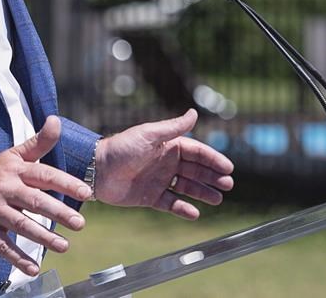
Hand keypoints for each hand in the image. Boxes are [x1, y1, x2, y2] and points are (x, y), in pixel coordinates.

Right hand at [0, 116, 93, 277]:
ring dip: (43, 237)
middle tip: (80, 223)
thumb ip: (39, 142)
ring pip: (20, 224)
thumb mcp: (14, 155)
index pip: (43, 175)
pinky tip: (33, 269)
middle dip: (58, 212)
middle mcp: (5, 189)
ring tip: (64, 246)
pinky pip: (2, 245)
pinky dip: (17, 258)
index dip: (65, 183)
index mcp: (15, 170)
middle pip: (34, 200)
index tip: (86, 193)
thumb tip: (56, 120)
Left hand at [94, 109, 233, 219]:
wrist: (96, 169)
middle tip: (228, 184)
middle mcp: (165, 163)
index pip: (196, 152)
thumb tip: (194, 112)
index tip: (228, 168)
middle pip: (195, 170)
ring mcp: (159, 180)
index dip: (213, 159)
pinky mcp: (150, 196)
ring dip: (202, 192)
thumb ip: (173, 127)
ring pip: (187, 187)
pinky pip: (171, 203)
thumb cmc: (121, 148)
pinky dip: (183, 208)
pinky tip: (194, 213)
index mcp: (167, 146)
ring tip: (218, 199)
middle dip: (212, 177)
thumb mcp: (149, 135)